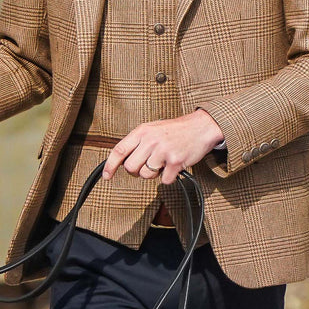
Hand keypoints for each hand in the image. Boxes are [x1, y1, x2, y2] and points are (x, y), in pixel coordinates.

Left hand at [102, 109, 223, 185]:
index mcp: (142, 131)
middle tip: (148, 165)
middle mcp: (150, 140)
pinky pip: (164, 180)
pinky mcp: (175, 162)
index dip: (110, 165)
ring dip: (154, 174)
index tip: (107, 176)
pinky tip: (174, 165)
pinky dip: (169, 177)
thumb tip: (121, 162)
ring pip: (146, 175)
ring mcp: (163, 151)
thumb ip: (137, 143)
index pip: (119, 150)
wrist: (201, 127)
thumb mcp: (152, 129)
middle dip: (137, 171)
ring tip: (164, 161)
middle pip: (131, 168)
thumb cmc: (175, 130)